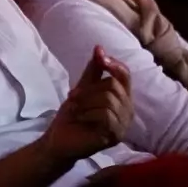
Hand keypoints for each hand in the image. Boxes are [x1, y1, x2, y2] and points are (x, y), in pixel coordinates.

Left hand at [42, 46, 132, 163]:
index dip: (113, 63)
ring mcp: (123, 125)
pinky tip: (80, 119)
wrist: (59, 139)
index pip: (126, 75)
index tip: (100, 57)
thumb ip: (93, 70)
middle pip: (114, 85)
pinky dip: (88, 114)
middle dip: (89, 89)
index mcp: (122, 98)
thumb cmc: (73, 114)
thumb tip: (99, 47)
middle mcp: (128, 111)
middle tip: (73, 96)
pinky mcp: (115, 136)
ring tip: (76, 109)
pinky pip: (106, 115)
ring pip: (109, 99)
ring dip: (86, 102)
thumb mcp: (83, 87)